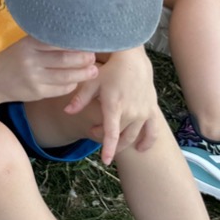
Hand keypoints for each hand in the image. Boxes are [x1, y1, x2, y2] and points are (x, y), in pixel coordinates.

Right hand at [0, 36, 97, 103]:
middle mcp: (31, 59)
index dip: (75, 44)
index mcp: (29, 44)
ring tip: (93, 71)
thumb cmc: (14, 59)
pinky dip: (71, 85)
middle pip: (64, 59)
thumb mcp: (25, 45)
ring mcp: (33, 77)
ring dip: (82, 74)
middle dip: (83, 59)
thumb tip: (75, 40)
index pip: (57, 42)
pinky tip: (76, 81)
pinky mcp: (36, 92)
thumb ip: (45, 43)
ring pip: (65, 76)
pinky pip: (60, 89)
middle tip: (93, 57)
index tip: (88, 42)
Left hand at [63, 47, 159, 164]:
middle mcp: (131, 112)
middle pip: (120, 136)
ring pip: (134, 136)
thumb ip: (80, 98)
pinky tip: (141, 149)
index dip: (108, 149)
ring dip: (123, 143)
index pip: (112, 134)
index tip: (105, 160)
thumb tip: (67, 111)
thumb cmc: (109, 69)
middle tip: (94, 132)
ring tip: (113, 141)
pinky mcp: (152, 109)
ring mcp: (143, 112)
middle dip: (106, 140)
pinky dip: (147, 141)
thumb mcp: (91, 81)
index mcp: (115, 106)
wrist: (132, 59)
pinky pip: (152, 131)